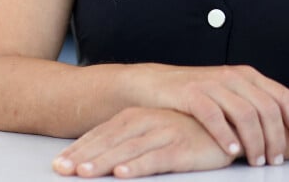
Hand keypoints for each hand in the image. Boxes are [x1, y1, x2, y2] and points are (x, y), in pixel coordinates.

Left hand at [52, 107, 233, 177]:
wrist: (229, 123)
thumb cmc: (190, 130)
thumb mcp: (158, 130)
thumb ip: (135, 139)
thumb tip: (106, 156)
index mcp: (140, 116)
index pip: (103, 132)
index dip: (80, 148)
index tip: (58, 163)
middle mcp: (149, 121)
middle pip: (110, 140)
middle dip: (83, 155)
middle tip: (60, 169)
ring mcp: (165, 132)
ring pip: (128, 149)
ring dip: (104, 161)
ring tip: (83, 173)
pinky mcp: (183, 147)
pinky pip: (157, 158)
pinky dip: (139, 166)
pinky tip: (123, 173)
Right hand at [133, 63, 288, 166]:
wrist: (156, 84)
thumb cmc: (197, 95)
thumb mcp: (230, 94)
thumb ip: (253, 105)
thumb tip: (284, 131)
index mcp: (248, 76)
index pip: (283, 96)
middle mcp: (234, 77)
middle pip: (268, 108)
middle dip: (277, 138)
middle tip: (276, 161)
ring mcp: (213, 84)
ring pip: (245, 114)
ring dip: (256, 142)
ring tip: (257, 162)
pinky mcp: (191, 93)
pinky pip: (214, 116)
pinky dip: (226, 135)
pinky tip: (231, 152)